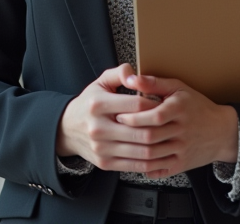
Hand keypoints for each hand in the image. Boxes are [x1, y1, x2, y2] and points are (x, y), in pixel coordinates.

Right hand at [56, 64, 175, 175]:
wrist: (67, 129)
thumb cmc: (90, 103)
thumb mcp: (100, 83)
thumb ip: (119, 73)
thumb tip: (134, 73)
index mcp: (97, 104)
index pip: (136, 105)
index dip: (155, 104)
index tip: (164, 104)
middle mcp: (97, 127)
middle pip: (140, 131)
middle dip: (161, 128)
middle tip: (172, 124)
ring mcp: (101, 148)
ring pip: (140, 151)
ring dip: (160, 148)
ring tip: (171, 140)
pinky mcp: (104, 163)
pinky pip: (134, 165)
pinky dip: (151, 162)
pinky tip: (161, 155)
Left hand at [115, 74, 238, 178]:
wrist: (222, 131)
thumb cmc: (196, 106)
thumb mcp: (178, 88)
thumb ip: (153, 83)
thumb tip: (131, 78)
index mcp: (180, 109)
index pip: (154, 116)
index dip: (134, 117)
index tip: (119, 115)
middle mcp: (183, 131)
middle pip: (152, 137)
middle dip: (129, 134)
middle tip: (114, 130)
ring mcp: (183, 150)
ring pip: (154, 155)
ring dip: (134, 152)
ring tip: (120, 144)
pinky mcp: (182, 164)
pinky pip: (160, 169)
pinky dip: (145, 167)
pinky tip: (134, 160)